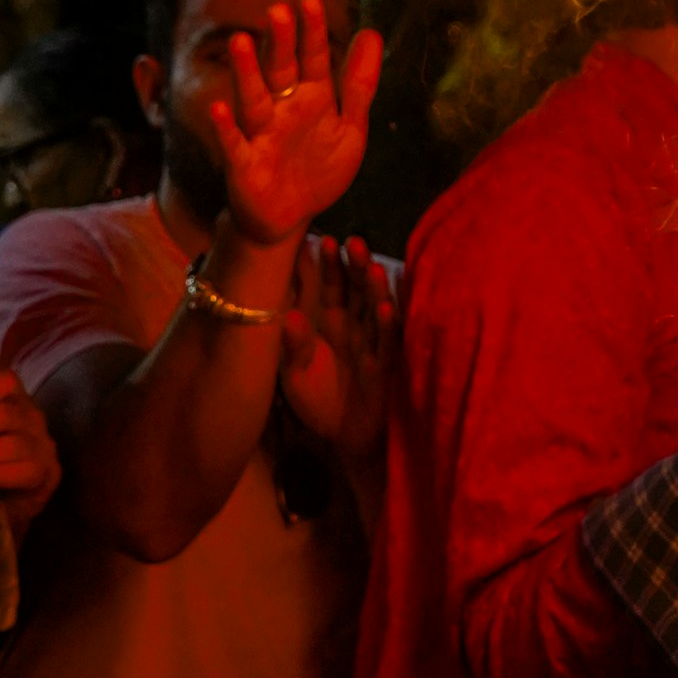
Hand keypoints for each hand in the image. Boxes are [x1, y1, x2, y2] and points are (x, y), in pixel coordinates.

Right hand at [208, 0, 381, 246]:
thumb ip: (360, 85)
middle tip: (279, 10)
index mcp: (312, 96)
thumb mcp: (350, 128)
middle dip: (280, 42)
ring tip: (241, 42)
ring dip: (247, 72)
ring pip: (253, 98)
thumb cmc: (318, 169)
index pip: (313, 57)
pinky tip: (220, 107)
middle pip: (281, 70)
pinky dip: (226, 127)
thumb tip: (372, 32)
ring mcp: (260, 133)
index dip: (313, 31)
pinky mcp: (243, 164)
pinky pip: (233, 143)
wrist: (289, 218)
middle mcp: (283, 108)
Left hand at [280, 235, 397, 462]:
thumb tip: (288, 317)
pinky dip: (388, 326)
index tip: (318, 239)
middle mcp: (354, 324)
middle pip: (356, 288)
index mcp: (330, 320)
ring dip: (375, 289)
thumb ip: (293, 346)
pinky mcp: (387, 365)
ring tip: (372, 267)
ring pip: (376, 308)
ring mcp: (373, 342)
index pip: (329, 284)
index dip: (325, 263)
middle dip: (354, 266)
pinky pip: (389, 342)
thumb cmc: (320, 400)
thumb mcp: (296, 375)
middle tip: (350, 242)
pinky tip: (386, 310)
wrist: (347, 438)